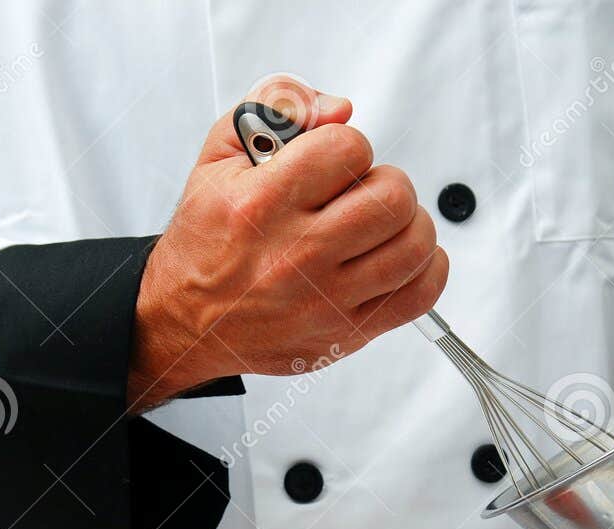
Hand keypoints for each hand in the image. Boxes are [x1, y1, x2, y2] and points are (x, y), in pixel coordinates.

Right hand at [127, 79, 448, 410]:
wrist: (186, 320)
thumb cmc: (208, 241)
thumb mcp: (220, 157)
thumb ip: (278, 109)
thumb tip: (342, 109)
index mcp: (261, 205)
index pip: (348, 149)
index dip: (348, 147)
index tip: (332, 163)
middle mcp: (296, 256)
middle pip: (392, 197)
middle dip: (385, 182)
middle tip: (362, 192)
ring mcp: (325, 301)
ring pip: (414, 245)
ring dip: (410, 223)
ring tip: (382, 223)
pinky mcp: (346, 334)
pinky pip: (420, 296)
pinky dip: (427, 268)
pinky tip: (401, 256)